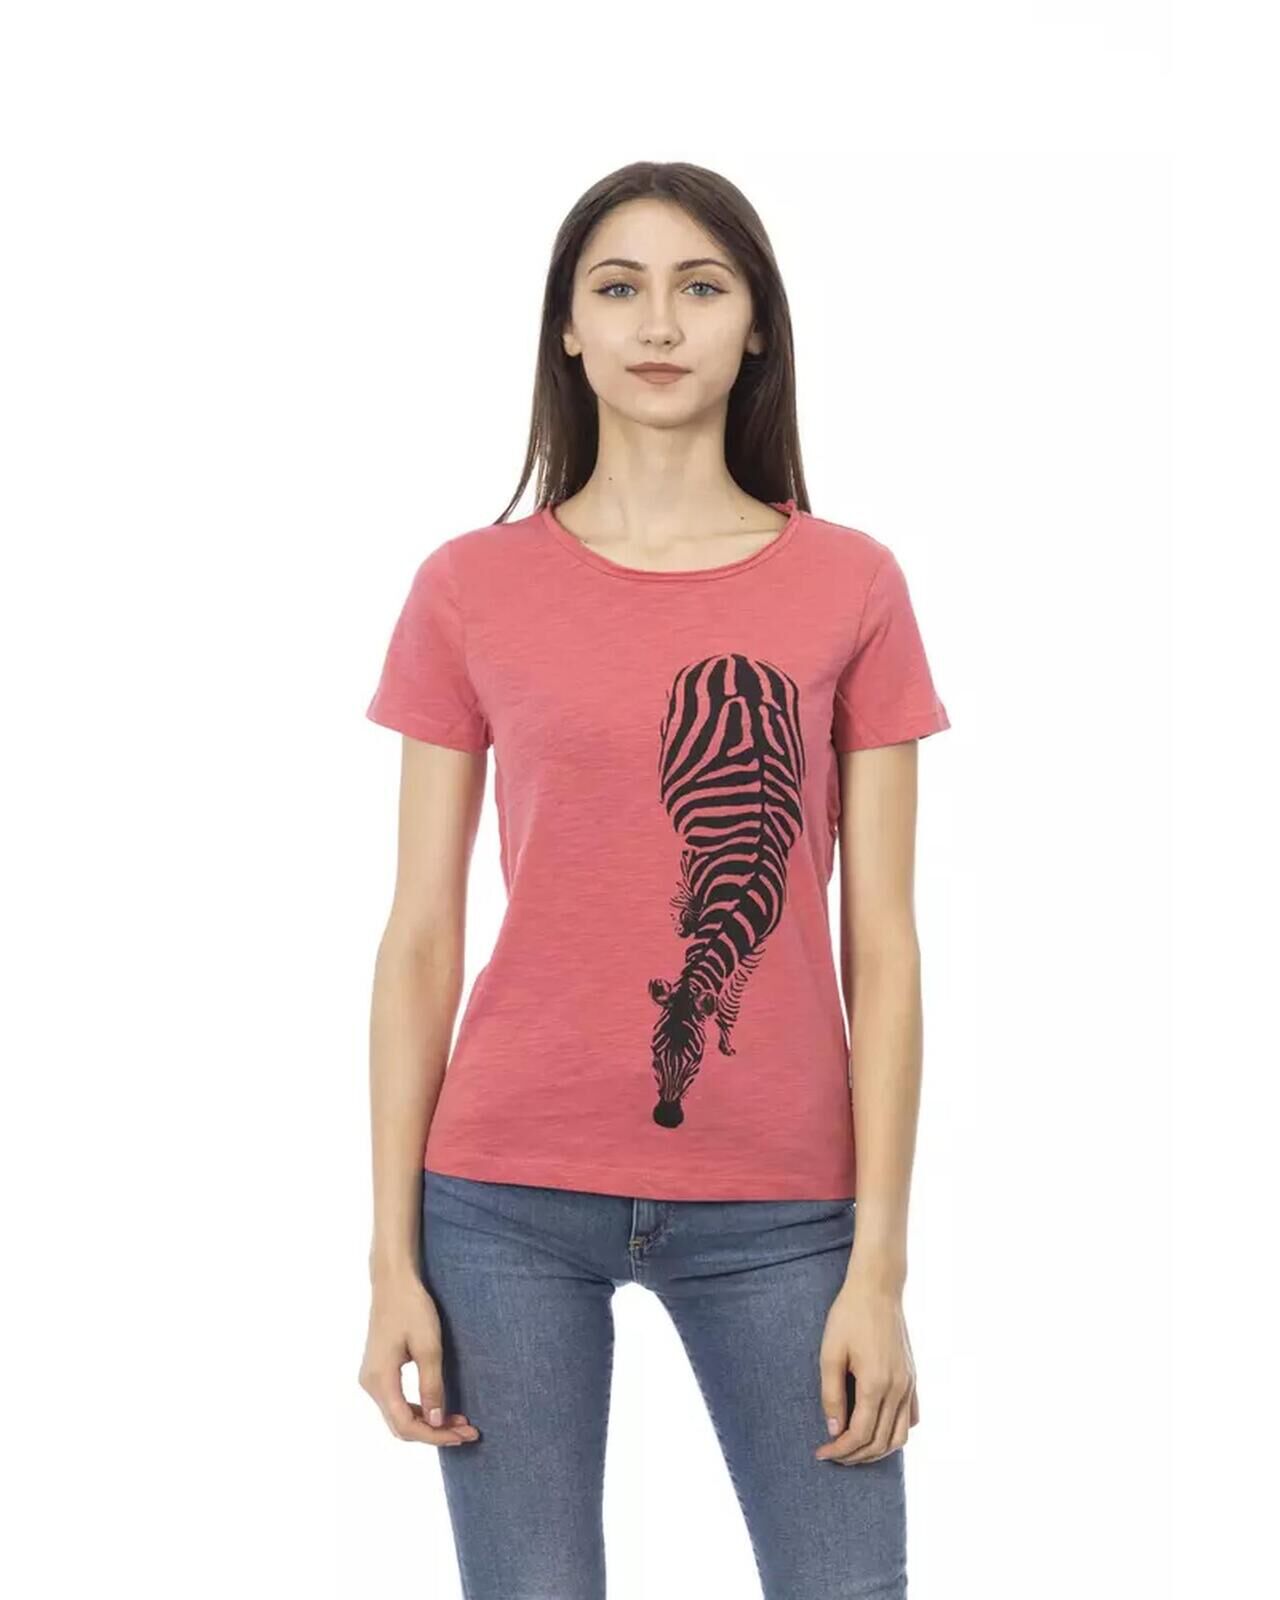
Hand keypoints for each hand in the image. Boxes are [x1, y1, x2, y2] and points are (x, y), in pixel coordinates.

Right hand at [358, 1269, 479, 1446]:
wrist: (393, 1281)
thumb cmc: (412, 1307)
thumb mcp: (428, 1346)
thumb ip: (432, 1386)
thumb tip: (436, 1422)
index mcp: (380, 1380)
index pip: (406, 1425)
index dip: (436, 1435)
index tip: (463, 1434)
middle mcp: (370, 1384)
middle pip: (401, 1426)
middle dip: (435, 1432)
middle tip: (467, 1431)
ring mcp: (372, 1379)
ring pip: (399, 1416)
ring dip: (428, 1422)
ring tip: (459, 1422)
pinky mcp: (378, 1372)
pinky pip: (397, 1402)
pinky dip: (419, 1409)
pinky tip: (440, 1408)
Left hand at [814, 1274, 918, 1464]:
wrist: (878, 1288)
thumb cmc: (849, 1316)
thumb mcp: (830, 1353)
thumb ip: (831, 1395)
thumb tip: (834, 1430)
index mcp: (876, 1384)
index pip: (860, 1435)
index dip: (840, 1450)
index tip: (822, 1453)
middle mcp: (898, 1389)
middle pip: (880, 1442)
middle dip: (855, 1456)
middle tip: (833, 1454)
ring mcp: (909, 1384)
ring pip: (900, 1437)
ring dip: (877, 1450)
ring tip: (854, 1449)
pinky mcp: (913, 1378)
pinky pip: (911, 1418)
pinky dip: (895, 1432)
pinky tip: (877, 1429)